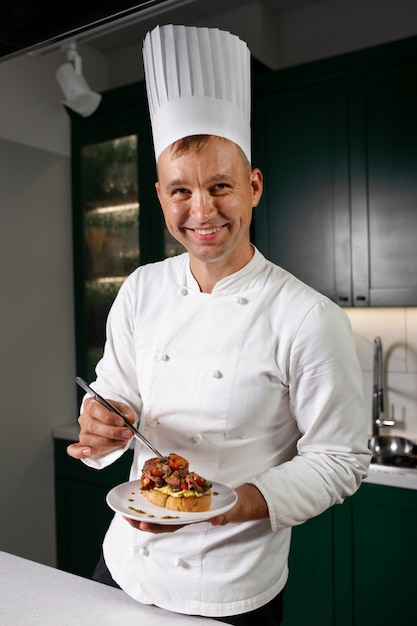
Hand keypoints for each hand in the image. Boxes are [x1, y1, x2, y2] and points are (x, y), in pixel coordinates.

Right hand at [67, 397, 134, 459]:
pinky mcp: (83, 444)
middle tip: (126, 433)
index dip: (108, 417)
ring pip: (87, 439)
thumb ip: (126, 414)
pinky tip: (89, 452)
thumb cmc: (115, 413)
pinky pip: (74, 449)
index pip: (94, 409)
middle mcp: (85, 418)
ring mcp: (83, 431)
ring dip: (106, 443)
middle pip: (92, 426)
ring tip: (121, 441)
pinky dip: (79, 452)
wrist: (112, 419)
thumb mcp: (123, 409)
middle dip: (111, 432)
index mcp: (91, 404)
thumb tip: (129, 420)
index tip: (121, 422)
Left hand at [122, 484, 268, 533]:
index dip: (156, 526)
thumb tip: (216, 519)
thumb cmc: (234, 506)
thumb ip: (224, 515)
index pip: (172, 525)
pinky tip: (146, 493)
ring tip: (128, 509)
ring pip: (161, 513)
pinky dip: (156, 498)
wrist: (240, 500)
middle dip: (142, 521)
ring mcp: (185, 507)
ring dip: (145, 512)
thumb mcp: (231, 510)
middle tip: (124, 516)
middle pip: (160, 521)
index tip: (141, 524)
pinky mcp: (185, 498)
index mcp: (194, 519)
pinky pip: (168, 500)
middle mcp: (186, 515)